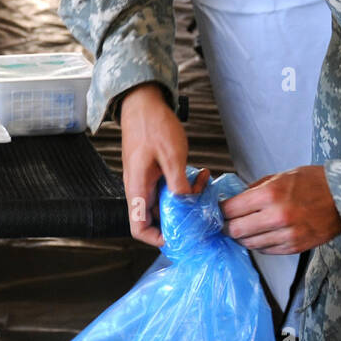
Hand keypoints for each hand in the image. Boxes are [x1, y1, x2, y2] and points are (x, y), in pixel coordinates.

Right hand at [119, 84, 206, 246]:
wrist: (142, 101)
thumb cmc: (153, 125)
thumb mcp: (172, 156)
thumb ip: (179, 185)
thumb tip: (186, 205)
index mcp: (137, 188)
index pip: (139, 228)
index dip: (157, 239)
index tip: (180, 235)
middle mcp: (139, 188)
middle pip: (156, 218)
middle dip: (180, 218)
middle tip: (201, 210)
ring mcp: (145, 179)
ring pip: (165, 202)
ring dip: (184, 199)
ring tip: (202, 186)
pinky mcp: (153, 171)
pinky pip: (167, 187)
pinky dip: (183, 186)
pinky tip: (198, 175)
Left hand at [221, 166, 340, 254]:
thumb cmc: (314, 182)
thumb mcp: (281, 176)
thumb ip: (256, 189)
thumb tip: (234, 200)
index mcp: (270, 194)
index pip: (231, 209)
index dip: (221, 211)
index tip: (219, 210)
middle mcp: (276, 217)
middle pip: (236, 230)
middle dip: (227, 226)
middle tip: (227, 222)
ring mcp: (286, 235)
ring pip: (250, 244)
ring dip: (243, 237)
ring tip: (244, 228)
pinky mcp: (295, 247)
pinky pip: (267, 250)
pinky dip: (260, 243)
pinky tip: (262, 234)